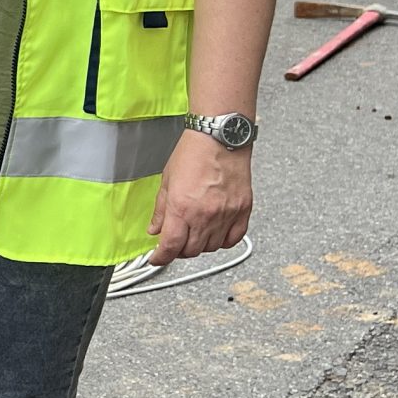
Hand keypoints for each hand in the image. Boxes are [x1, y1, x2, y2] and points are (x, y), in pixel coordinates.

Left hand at [146, 129, 251, 267]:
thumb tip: (154, 229)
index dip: (161, 258)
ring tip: (195, 233)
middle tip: (175, 241)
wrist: (220, 138)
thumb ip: (160, 210)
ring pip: (211, 248)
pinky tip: (216, 233)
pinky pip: (233, 239)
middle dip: (179, 250)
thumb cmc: (194, 153)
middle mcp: (205, 215)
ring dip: (200, 246)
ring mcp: (226, 215)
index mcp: (182, 208)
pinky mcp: (243, 211)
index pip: (170, 246)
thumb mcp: (167, 181)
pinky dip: (223, 241)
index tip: (157, 259)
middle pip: (190, 251)